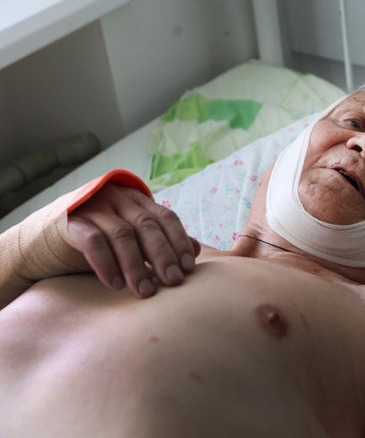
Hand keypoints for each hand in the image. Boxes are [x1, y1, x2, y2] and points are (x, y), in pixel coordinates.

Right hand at [66, 183, 200, 297]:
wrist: (41, 242)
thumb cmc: (97, 241)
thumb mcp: (132, 240)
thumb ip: (161, 241)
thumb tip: (197, 248)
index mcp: (136, 200)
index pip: (165, 216)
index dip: (179, 241)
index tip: (188, 267)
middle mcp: (116, 198)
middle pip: (147, 225)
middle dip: (162, 255)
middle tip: (172, 282)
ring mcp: (92, 207)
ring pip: (122, 234)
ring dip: (137, 266)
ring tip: (146, 291)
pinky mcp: (70, 222)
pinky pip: (93, 241)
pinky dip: (107, 264)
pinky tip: (116, 284)